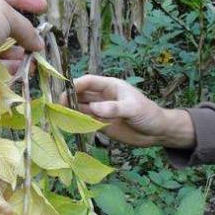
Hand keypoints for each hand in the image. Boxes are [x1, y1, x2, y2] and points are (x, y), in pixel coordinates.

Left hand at [0, 0, 46, 95]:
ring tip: (35, 57)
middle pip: (3, 22)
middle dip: (23, 30)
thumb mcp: (2, 13)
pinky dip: (9, 68)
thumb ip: (23, 27)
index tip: (42, 7)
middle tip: (39, 38)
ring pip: (0, 47)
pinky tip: (22, 69)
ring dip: (19, 52)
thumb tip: (37, 42)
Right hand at [65, 75, 195, 148]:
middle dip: (69, 97)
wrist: (156, 132)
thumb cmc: (148, 114)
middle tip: (57, 105)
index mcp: (110, 86)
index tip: (65, 92)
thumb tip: (94, 108)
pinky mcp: (101, 124)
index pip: (88, 81)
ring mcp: (101, 111)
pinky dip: (76, 122)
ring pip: (81, 108)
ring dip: (70, 110)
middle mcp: (103, 97)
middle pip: (81, 94)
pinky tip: (68, 125)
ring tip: (59, 115)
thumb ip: (114, 108)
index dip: (76, 84)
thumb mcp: (133, 109)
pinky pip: (85, 121)